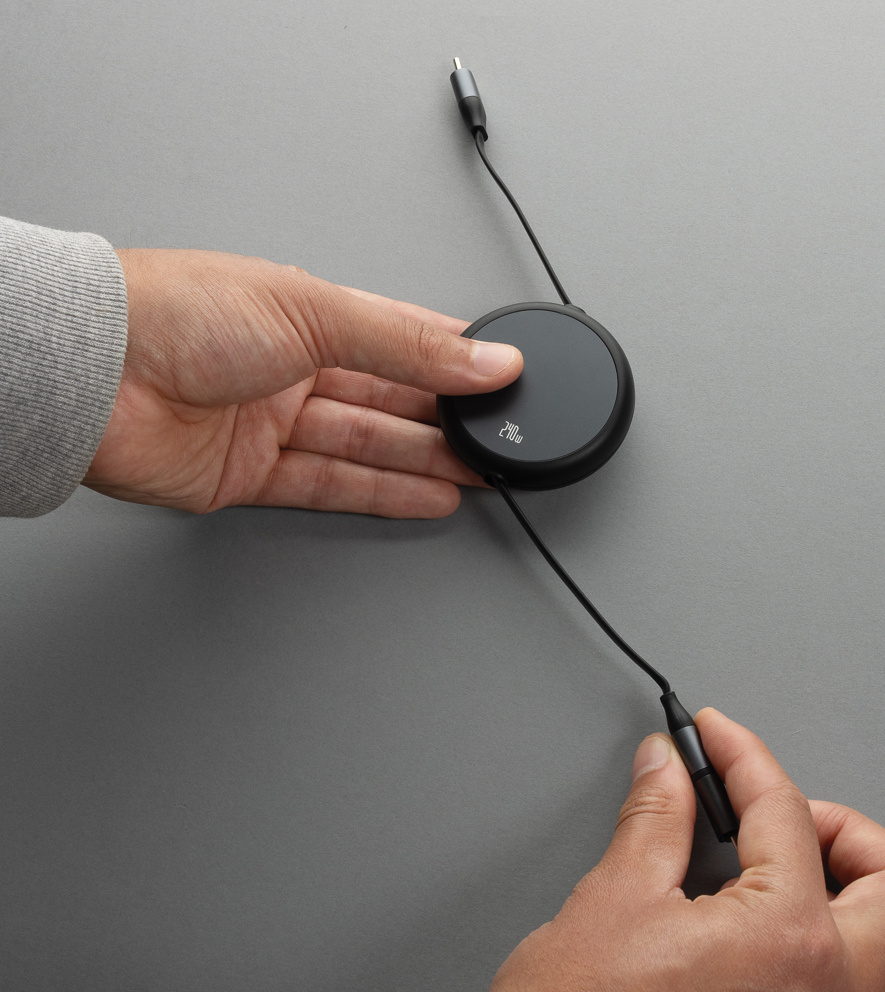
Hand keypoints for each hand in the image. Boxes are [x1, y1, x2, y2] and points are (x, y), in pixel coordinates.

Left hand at [84, 249, 521, 516]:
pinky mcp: (249, 474)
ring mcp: (270, 423)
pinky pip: (329, 485)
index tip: (505, 376)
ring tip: (479, 475)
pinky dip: (381, 493)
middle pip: (388, 398)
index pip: (401, 334)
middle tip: (498, 439)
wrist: (90, 377)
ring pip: (366, 445)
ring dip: (425, 462)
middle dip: (447, 419)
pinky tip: (425, 498)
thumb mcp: (315, 313)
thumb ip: (407, 344)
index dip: (455, 357)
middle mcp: (290, 366)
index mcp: (306, 311)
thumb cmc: (174, 315)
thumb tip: (486, 358)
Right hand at [478, 709, 884, 991]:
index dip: (742, 756)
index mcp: (789, 945)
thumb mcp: (614, 900)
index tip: (715, 735)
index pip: (785, 813)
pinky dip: (839, 944)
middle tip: (774, 807)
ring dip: (852, 888)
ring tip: (779, 861)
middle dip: (840, 825)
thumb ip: (655, 817)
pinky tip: (772, 928)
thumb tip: (666, 766)